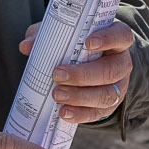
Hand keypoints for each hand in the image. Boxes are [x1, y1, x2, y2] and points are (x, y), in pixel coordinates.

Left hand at [19, 19, 135, 123]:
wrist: (90, 66)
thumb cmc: (77, 45)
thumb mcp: (64, 35)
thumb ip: (46, 34)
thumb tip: (27, 45)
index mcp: (116, 40)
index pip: (121, 35)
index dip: (108, 39)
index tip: (89, 42)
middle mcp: (121, 63)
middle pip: (111, 70)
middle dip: (83, 74)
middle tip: (58, 74)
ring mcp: (118, 85)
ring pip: (107, 94)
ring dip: (81, 96)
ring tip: (57, 95)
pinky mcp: (110, 105)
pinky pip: (99, 112)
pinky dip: (81, 114)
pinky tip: (64, 113)